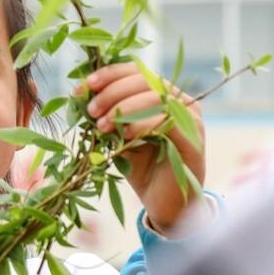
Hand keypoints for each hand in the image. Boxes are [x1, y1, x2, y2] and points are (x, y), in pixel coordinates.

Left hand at [85, 63, 204, 233]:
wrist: (164, 203)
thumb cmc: (141, 167)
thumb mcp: (118, 135)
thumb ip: (106, 113)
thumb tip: (79, 93)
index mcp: (163, 94)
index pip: (137, 71)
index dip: (110, 74)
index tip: (85, 86)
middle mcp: (180, 101)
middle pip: (145, 79)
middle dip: (112, 92)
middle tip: (91, 111)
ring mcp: (190, 119)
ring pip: (156, 96)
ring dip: (123, 108)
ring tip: (101, 126)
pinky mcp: (193, 140)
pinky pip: (168, 121)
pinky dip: (142, 123)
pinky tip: (124, 134)